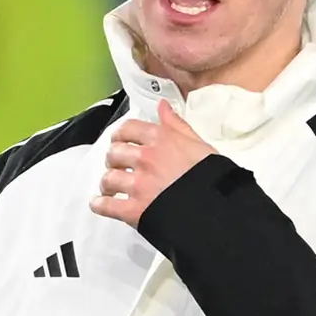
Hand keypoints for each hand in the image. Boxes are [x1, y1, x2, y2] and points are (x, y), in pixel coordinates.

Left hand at [91, 100, 213, 229]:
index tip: (119, 141)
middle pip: (114, 153)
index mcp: (161, 139)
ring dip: (106, 183)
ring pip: (108, 178)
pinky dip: (99, 205)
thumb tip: (162, 106)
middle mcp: (146, 158)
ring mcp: (138, 184)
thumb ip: (177, 124)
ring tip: (110, 188)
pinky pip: (107, 206)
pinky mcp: (134, 210)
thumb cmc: (212, 176)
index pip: (128, 128)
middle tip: (117, 166)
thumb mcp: (199, 143)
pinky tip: (99, 204)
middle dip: (113, 160)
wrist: (215, 208)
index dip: (120, 134)